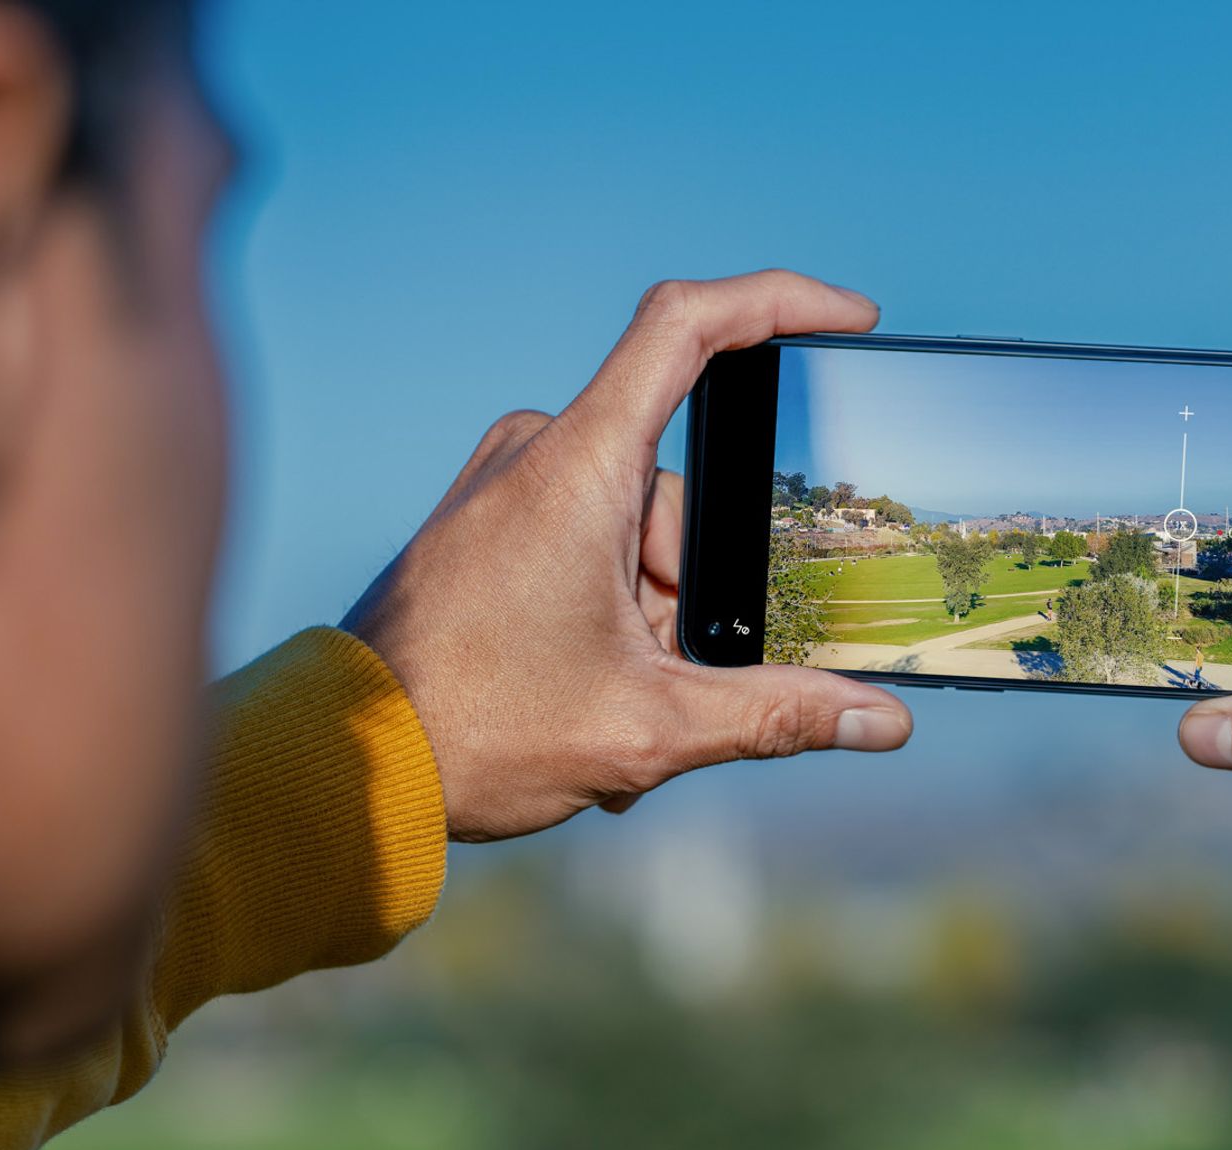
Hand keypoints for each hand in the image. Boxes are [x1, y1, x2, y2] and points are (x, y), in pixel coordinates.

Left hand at [344, 271, 913, 842]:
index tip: (849, 319)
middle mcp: (537, 452)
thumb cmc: (477, 733)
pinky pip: (587, 543)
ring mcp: (506, 485)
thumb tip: (886, 722)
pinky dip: (612, 616)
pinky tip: (588, 697)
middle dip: (698, 591)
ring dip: (654, 621)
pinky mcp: (487, 522)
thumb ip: (777, 714)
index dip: (780, 302)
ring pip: (637, 531)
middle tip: (669, 681)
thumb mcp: (649, 727)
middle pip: (680, 492)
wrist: (346, 764)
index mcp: (576, 467)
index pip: (690, 328)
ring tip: (616, 709)